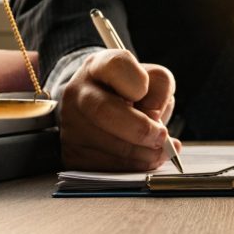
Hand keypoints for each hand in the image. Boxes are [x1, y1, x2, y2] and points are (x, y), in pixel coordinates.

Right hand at [59, 49, 181, 170]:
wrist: (100, 108)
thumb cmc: (130, 92)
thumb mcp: (150, 79)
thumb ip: (159, 89)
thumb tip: (155, 122)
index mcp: (99, 66)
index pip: (116, 65)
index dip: (138, 82)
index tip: (146, 93)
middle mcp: (78, 92)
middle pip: (103, 110)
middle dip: (140, 129)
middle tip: (162, 137)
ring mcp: (70, 124)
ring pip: (107, 144)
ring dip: (141, 154)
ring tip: (160, 151)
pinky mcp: (71, 152)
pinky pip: (104, 167)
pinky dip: (131, 167)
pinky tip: (144, 160)